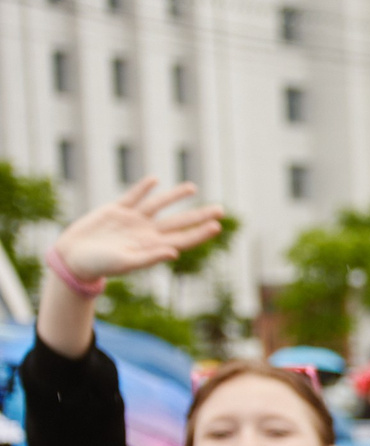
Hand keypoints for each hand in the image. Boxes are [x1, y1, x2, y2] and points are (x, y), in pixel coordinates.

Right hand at [52, 179, 224, 281]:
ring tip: (193, 188)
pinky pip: (133, 196)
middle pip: (178, 222)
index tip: (217, 226)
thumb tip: (175, 252)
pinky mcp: (115, 210)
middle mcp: (146, 232)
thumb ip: (150, 257)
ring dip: (175, 196)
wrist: (73, 257)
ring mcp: (132, 220)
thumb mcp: (126, 262)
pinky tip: (155, 180)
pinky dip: (144, 188)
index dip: (200, 233)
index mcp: (152, 247)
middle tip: (221, 209)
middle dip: (199, 216)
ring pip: (159, 205)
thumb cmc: (99, 265)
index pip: (182, 239)